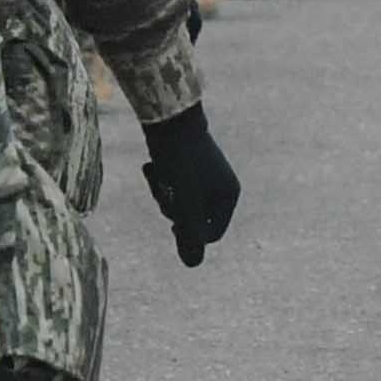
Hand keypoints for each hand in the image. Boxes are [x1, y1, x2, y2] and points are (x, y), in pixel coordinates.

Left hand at [137, 105, 241, 264]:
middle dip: (172, 209)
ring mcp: (205, 174)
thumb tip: (192, 264)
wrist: (167, 116)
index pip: (210, 235)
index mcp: (229, 195)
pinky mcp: (189, 163)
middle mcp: (221, 185)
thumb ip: (189, 234)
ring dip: (164, 194)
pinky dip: (162, 180)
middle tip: (163, 190)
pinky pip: (175, 185)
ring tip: (156, 174)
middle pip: (193, 219)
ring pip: (181, 202)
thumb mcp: (183, 202)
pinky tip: (151, 166)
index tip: (171, 219)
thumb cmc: (178, 160)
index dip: (187, 233)